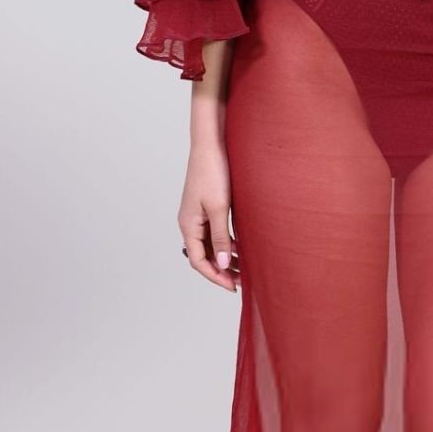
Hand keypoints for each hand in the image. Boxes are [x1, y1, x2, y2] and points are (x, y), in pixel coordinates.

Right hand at [179, 142, 240, 291]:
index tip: (232, 286)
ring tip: (244, 268)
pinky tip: (241, 248)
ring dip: (225, 258)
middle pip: (204, 256)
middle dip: (221, 270)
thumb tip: (223, 264)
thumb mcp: (219, 208)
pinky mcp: (207, 208)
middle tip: (242, 281)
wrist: (211, 145)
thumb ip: (221, 237)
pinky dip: (226, 243)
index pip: (198, 261)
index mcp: (188, 225)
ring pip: (210, 245)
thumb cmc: (213, 172)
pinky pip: (215, 233)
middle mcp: (190, 223)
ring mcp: (198, 216)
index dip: (214, 276)